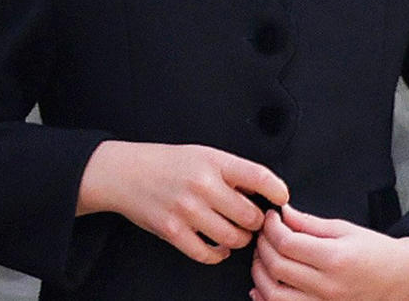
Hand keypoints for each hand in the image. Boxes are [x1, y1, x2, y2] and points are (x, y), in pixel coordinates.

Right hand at [77, 141, 288, 264]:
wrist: (126, 172)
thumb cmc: (168, 163)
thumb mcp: (203, 154)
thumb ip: (232, 171)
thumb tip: (265, 189)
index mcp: (214, 162)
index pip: (259, 176)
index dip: (278, 191)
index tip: (282, 199)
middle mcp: (202, 185)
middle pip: (250, 215)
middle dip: (256, 222)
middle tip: (253, 221)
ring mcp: (187, 210)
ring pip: (233, 237)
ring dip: (239, 240)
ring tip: (236, 233)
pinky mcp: (172, 231)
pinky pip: (207, 254)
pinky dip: (218, 254)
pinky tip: (218, 247)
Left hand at [249, 204, 408, 300]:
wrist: (402, 277)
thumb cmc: (377, 252)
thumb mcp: (345, 229)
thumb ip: (310, 224)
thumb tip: (284, 214)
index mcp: (335, 258)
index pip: (287, 243)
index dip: (272, 228)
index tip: (271, 218)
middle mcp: (328, 286)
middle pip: (277, 267)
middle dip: (263, 246)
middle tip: (264, 233)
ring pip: (274, 295)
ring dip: (260, 274)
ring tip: (263, 256)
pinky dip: (267, 298)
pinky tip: (263, 285)